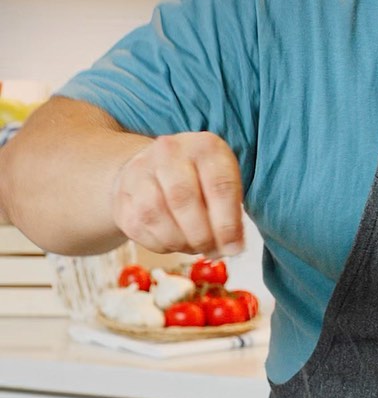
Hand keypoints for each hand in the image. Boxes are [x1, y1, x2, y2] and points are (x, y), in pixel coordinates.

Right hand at [110, 131, 244, 255]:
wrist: (150, 169)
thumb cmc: (196, 181)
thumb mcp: (220, 184)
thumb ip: (230, 214)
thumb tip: (232, 248)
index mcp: (204, 146)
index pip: (219, 186)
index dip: (228, 224)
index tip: (234, 248)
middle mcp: (169, 152)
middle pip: (184, 199)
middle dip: (202, 235)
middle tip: (212, 250)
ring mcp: (140, 172)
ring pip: (156, 215)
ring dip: (179, 241)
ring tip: (192, 246)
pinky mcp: (122, 196)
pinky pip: (139, 228)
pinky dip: (160, 244)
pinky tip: (173, 242)